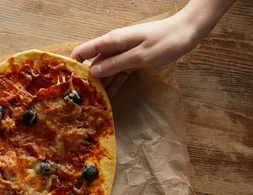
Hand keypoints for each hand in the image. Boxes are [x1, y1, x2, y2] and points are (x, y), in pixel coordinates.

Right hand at [71, 0, 234, 97]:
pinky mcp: (132, 60)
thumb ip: (115, 64)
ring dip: (100, 85)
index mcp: (112, 41)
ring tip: (91, 104)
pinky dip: (114, 84)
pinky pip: (118, 73)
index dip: (72, 64)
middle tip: (78, 101)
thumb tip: (92, 73)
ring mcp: (123, 53)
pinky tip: (108, 98)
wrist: (188, 32)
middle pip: (93, 64)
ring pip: (105, 71)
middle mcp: (114, 47)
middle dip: (85, 80)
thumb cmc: (165, 41)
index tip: (65, 82)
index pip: (83, 51)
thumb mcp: (139, 56)